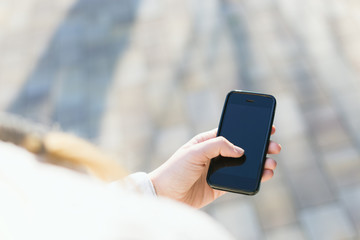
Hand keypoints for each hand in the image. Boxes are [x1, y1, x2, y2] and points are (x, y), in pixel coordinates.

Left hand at [149, 127, 280, 207]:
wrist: (165, 195)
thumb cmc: (174, 170)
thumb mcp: (194, 152)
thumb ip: (217, 146)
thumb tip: (240, 150)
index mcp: (207, 141)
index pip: (232, 132)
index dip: (248, 129)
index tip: (264, 126)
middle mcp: (215, 154)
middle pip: (242, 148)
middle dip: (259, 146)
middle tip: (273, 146)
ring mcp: (219, 170)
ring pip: (244, 164)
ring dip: (259, 162)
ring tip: (271, 162)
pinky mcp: (221, 185)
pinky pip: (241, 179)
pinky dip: (254, 177)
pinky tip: (264, 174)